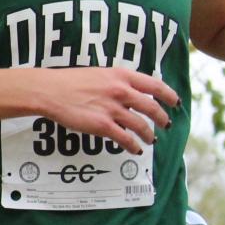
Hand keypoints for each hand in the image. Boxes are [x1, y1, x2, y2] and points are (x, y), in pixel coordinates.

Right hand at [35, 67, 179, 154]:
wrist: (49, 91)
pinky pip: (125, 139)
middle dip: (163, 118)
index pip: (155, 85)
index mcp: (121, 76)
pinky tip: (135, 149)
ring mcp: (113, 109)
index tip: (175, 102)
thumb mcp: (98, 74)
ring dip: (149, 135)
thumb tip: (130, 93)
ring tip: (152, 139)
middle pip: (152, 107)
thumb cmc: (69, 82)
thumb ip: (116, 82)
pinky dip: (133, 146)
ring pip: (142, 126)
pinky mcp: (103, 126)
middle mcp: (121, 91)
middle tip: (166, 124)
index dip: (169, 95)